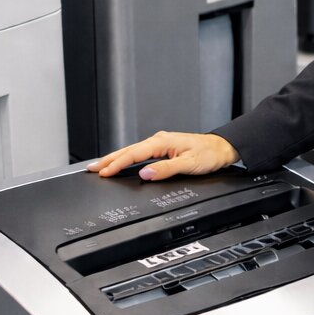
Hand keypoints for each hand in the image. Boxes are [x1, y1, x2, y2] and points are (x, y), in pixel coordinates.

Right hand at [86, 131, 239, 181]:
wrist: (222, 148)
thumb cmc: (208, 155)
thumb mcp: (189, 165)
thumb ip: (166, 169)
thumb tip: (145, 173)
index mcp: (162, 142)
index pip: (134, 154)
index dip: (117, 164)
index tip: (103, 172)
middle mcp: (159, 140)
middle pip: (128, 150)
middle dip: (108, 159)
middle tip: (91, 168)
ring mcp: (160, 143)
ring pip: (132, 151)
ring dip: (115, 158)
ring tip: (100, 166)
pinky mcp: (163, 147)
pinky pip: (139, 152)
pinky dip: (127, 157)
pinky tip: (121, 162)